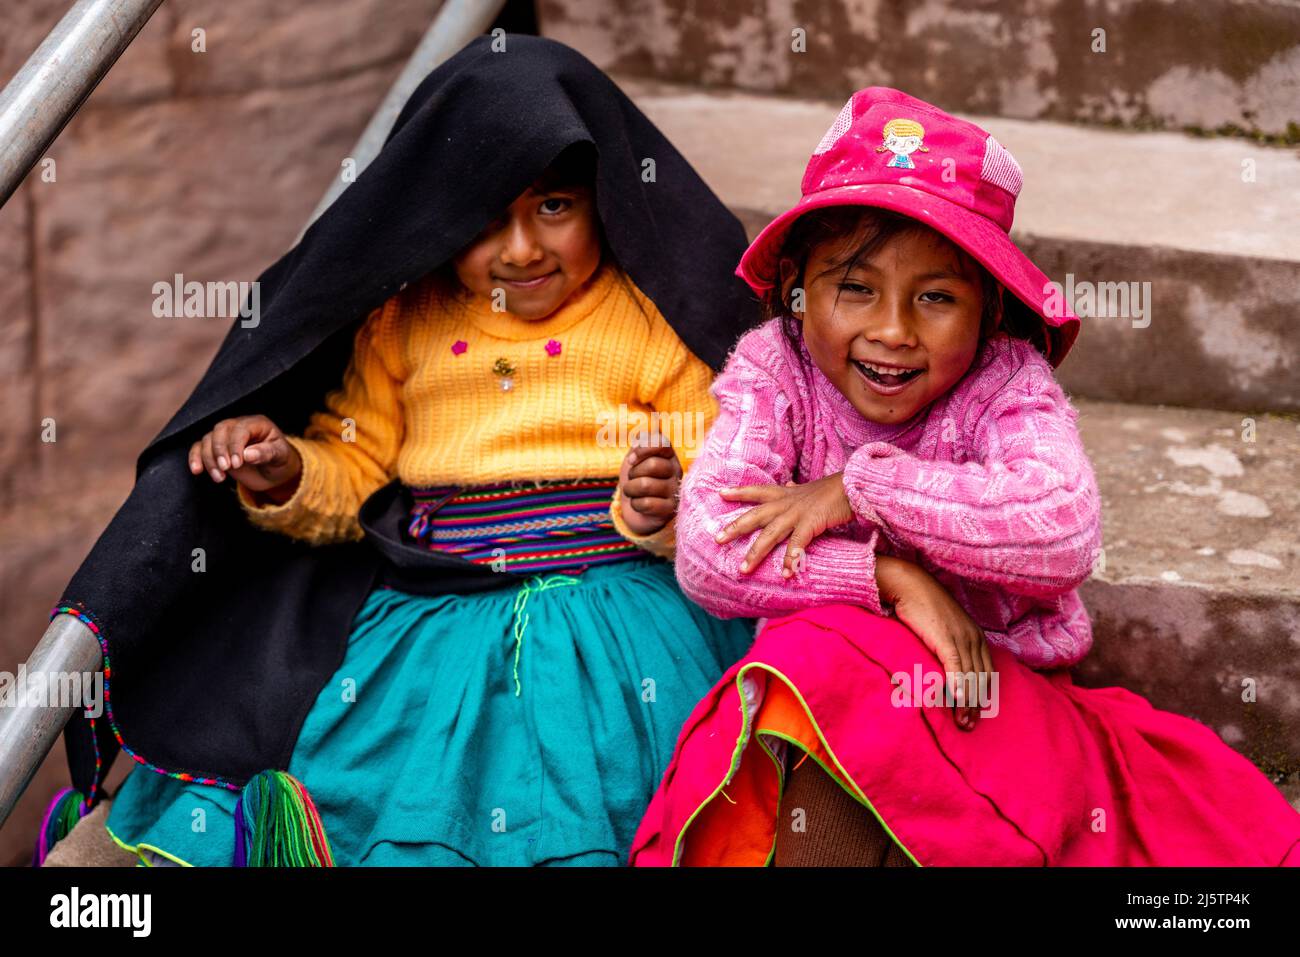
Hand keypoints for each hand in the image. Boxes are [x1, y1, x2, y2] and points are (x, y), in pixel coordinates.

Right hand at [188, 414, 301, 499]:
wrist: (273, 472)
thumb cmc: (279, 460)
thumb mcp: (280, 456)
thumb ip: (266, 453)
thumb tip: (248, 454)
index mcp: (257, 424)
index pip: (239, 429)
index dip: (235, 446)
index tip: (237, 464)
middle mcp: (238, 426)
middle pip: (220, 431)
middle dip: (219, 451)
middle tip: (226, 469)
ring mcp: (225, 437)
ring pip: (208, 440)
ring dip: (209, 459)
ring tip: (220, 477)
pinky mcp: (215, 449)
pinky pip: (199, 447)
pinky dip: (195, 458)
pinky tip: (197, 470)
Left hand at [618, 429, 681, 535]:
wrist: (638, 510)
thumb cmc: (637, 480)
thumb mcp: (636, 458)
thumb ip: (642, 442)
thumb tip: (651, 427)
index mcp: (669, 456)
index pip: (661, 443)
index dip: (643, 449)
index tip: (632, 459)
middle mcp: (676, 471)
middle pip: (653, 465)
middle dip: (633, 473)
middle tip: (632, 479)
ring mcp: (675, 491)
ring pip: (645, 485)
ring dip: (630, 490)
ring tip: (633, 492)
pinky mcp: (670, 509)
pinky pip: (647, 504)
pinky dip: (636, 505)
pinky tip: (639, 505)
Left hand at [714, 472, 855, 577]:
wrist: (853, 484)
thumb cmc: (832, 490)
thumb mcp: (809, 489)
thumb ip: (795, 490)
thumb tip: (789, 484)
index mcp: (785, 494)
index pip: (757, 491)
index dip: (739, 492)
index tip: (720, 493)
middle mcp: (786, 503)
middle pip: (755, 516)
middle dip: (735, 528)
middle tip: (717, 539)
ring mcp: (797, 513)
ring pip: (770, 534)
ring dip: (756, 553)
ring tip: (743, 569)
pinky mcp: (811, 523)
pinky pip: (797, 544)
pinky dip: (791, 559)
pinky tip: (786, 574)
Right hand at [876, 555, 994, 730]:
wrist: (910, 584)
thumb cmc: (922, 606)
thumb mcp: (942, 628)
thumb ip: (948, 647)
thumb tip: (943, 670)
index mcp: (976, 636)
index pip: (986, 671)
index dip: (983, 694)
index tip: (976, 714)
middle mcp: (974, 638)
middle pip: (981, 677)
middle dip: (977, 704)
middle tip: (969, 725)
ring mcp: (961, 637)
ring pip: (970, 676)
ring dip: (967, 702)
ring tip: (962, 722)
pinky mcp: (946, 637)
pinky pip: (956, 666)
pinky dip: (957, 685)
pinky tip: (955, 699)